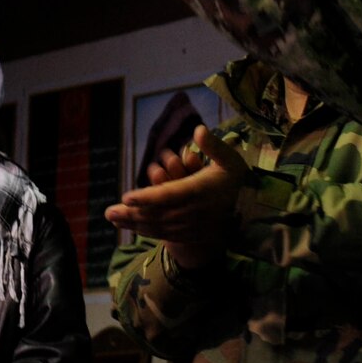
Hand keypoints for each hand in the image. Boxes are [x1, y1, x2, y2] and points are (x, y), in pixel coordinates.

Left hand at [104, 126, 246, 269]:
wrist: (253, 212)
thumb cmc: (238, 181)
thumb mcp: (231, 160)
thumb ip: (214, 146)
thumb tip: (198, 128)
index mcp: (199, 191)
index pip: (170, 195)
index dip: (148, 197)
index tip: (127, 196)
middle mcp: (192, 210)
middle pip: (158, 213)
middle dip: (132, 213)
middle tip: (108, 211)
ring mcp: (191, 225)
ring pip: (158, 225)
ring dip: (134, 223)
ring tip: (113, 219)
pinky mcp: (190, 233)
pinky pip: (165, 233)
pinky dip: (146, 230)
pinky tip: (131, 227)